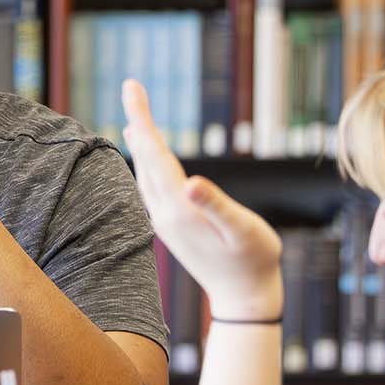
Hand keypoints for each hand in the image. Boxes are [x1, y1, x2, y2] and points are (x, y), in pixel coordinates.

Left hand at [121, 80, 283, 318]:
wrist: (244, 299)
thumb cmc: (253, 262)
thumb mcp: (243, 231)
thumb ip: (217, 206)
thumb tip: (191, 182)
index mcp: (179, 208)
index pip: (155, 154)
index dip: (144, 118)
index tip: (132, 87)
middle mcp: (163, 213)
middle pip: (144, 158)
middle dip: (138, 120)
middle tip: (131, 86)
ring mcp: (163, 222)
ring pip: (144, 173)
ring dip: (140, 142)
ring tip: (135, 115)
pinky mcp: (170, 228)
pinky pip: (150, 187)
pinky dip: (146, 164)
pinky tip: (147, 159)